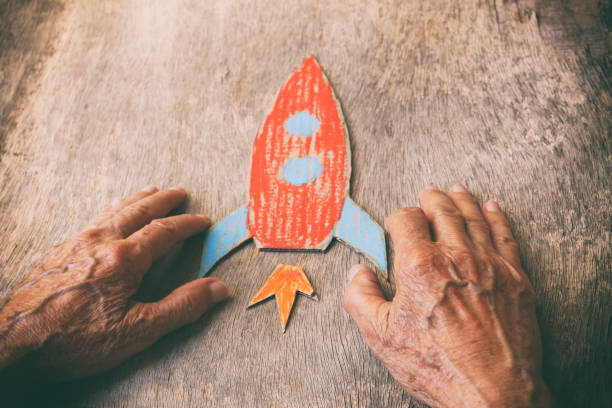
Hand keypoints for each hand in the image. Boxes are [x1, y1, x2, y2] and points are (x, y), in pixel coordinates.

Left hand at [0, 186, 227, 380]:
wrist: (12, 342)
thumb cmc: (74, 340)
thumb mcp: (138, 331)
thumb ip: (181, 307)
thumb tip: (217, 288)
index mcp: (123, 259)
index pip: (164, 231)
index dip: (186, 224)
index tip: (202, 220)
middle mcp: (99, 242)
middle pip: (138, 211)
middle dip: (163, 200)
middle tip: (179, 192)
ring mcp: (74, 244)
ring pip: (112, 212)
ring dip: (135, 200)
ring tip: (149, 191)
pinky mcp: (56, 253)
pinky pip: (90, 221)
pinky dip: (109, 211)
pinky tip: (107, 216)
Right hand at [343, 185, 553, 407]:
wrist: (493, 392)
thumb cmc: (437, 366)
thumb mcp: (380, 336)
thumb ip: (360, 297)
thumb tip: (358, 273)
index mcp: (419, 265)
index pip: (406, 219)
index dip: (397, 217)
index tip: (396, 223)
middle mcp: (455, 256)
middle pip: (443, 211)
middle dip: (431, 199)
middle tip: (428, 192)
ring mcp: (489, 264)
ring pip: (474, 218)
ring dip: (463, 200)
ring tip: (457, 190)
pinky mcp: (515, 278)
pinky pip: (505, 236)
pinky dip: (497, 218)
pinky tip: (493, 208)